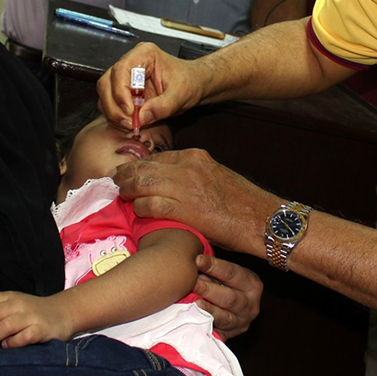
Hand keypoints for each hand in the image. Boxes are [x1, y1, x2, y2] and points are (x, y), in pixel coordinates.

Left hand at [0, 291, 72, 348]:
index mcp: (11, 297)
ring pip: (5, 326)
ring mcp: (32, 317)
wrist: (63, 313)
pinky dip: (12, 343)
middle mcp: (20, 304)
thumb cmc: (32, 313)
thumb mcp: (14, 305)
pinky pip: (23, 337)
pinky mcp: (42, 329)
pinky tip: (7, 346)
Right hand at [98, 41, 200, 129]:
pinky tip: (129, 122)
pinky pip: (110, 102)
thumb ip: (162, 106)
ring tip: (130, 124)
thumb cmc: (189, 82)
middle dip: (114, 105)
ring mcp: (125, 75)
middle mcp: (131, 62)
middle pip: (107, 81)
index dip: (120, 92)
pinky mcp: (123, 89)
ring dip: (113, 111)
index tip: (129, 111)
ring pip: (105, 93)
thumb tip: (140, 117)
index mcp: (144, 54)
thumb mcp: (180, 95)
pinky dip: (116, 115)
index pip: (121, 70)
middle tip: (128, 122)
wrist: (193, 85)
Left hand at [113, 149, 281, 253]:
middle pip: (145, 166)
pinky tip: (137, 212)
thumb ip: (194, 175)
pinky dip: (139, 208)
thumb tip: (173, 183)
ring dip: (127, 190)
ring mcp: (185, 187)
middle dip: (126, 173)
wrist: (261, 219)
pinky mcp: (184, 209)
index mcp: (196, 156)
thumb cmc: (242, 203)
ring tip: (120, 195)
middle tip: (114, 181)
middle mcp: (188, 167)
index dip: (139, 164)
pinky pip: (150, 205)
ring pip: (143, 182)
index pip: (158, 157)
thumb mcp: (217, 177)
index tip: (129, 171)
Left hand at [193, 254, 261, 340]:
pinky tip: (196, 321)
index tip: (197, 260)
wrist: (237, 309)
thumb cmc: (228, 285)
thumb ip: (214, 269)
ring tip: (194, 302)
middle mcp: (251, 306)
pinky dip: (206, 327)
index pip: (232, 273)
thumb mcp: (227, 274)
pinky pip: (217, 334)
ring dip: (208, 310)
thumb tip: (196, 260)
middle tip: (193, 282)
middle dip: (209, 289)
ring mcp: (241, 323)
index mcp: (252, 285)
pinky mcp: (230, 336)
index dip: (214, 266)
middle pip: (229, 298)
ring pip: (224, 318)